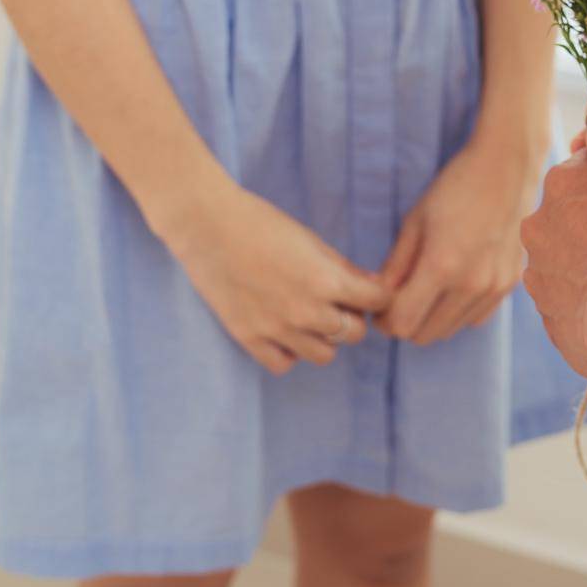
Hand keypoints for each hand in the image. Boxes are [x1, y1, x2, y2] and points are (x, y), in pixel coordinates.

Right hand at [164, 174, 391, 375]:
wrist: (208, 226)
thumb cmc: (262, 222)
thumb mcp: (311, 239)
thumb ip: (343, 267)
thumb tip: (373, 284)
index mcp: (326, 281)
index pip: (377, 301)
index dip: (378, 294)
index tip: (371, 290)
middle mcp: (306, 312)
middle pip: (355, 333)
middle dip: (353, 316)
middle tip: (339, 301)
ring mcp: (277, 330)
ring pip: (324, 355)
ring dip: (325, 337)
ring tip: (311, 316)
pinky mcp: (249, 339)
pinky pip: (284, 364)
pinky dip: (290, 352)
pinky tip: (285, 330)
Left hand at [373, 128, 545, 345]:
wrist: (506, 166)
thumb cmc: (455, 187)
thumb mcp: (415, 221)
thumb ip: (396, 265)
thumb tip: (379, 298)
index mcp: (442, 266)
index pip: (403, 324)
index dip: (385, 321)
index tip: (380, 308)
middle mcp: (472, 284)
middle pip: (426, 334)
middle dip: (407, 322)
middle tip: (400, 299)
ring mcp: (495, 286)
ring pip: (452, 329)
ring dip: (433, 318)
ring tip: (427, 288)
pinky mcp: (511, 283)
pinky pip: (476, 317)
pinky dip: (460, 311)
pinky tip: (455, 283)